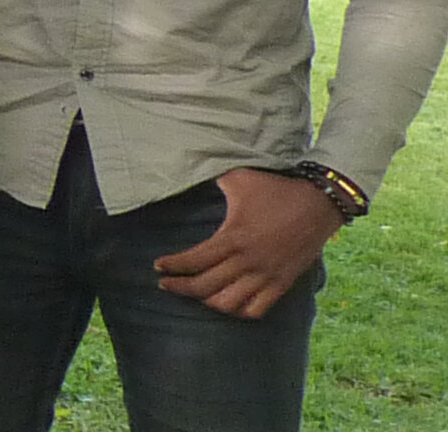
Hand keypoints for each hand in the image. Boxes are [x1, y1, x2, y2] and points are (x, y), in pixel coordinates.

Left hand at [153, 168, 342, 318]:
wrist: (321, 203)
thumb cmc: (276, 188)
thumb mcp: (240, 179)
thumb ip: (213, 179)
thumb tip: (188, 168)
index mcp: (234, 237)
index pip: (195, 261)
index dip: (173, 266)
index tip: (158, 266)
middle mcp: (249, 261)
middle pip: (206, 286)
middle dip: (181, 288)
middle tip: (166, 284)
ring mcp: (267, 275)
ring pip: (229, 304)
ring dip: (208, 302)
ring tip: (195, 294)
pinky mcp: (283, 283)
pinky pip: (257, 309)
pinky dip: (238, 311)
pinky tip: (227, 303)